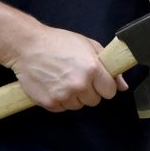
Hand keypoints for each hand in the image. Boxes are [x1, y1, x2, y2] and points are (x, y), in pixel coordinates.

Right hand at [7, 27, 126, 110]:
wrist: (26, 46)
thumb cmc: (58, 42)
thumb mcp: (88, 45)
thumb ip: (108, 65)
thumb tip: (123, 86)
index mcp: (92, 69)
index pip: (110, 92)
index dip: (104, 86)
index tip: (97, 81)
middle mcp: (80, 84)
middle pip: (95, 101)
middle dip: (89, 91)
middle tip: (76, 77)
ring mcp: (64, 95)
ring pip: (78, 106)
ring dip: (74, 96)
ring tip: (63, 79)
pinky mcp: (50, 103)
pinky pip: (63, 108)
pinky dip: (60, 100)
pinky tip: (53, 85)